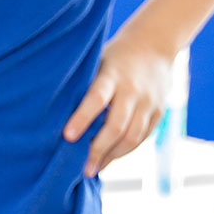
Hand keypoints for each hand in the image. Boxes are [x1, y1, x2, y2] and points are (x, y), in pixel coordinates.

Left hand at [61, 24, 172, 175]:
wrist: (154, 44)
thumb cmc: (114, 56)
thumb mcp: (97, 61)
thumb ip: (84, 85)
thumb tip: (54, 114)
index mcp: (113, 74)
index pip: (97, 98)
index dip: (82, 118)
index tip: (67, 137)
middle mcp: (132, 89)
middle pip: (117, 125)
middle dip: (99, 150)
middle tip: (83, 169)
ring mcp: (148, 102)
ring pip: (132, 137)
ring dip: (112, 156)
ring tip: (95, 168)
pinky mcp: (159, 111)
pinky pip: (142, 137)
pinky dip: (126, 151)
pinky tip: (111, 157)